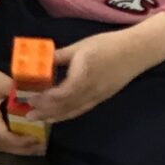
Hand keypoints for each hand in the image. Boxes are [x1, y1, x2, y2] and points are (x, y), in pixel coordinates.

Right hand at [0, 34, 46, 155]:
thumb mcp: (4, 82)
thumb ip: (21, 94)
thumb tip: (40, 103)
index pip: (5, 138)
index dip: (22, 142)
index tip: (39, 140)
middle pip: (2, 146)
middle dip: (22, 150)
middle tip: (41, 149)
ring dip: (15, 148)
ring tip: (33, 147)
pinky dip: (9, 142)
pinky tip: (19, 138)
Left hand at [26, 31, 146, 122]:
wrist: (136, 51)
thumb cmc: (107, 45)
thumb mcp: (79, 47)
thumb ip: (58, 56)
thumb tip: (38, 61)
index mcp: (83, 75)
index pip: (61, 93)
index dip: (45, 99)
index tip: (30, 98)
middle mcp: (90, 90)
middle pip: (65, 106)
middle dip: (45, 112)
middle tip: (27, 115)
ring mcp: (97, 96)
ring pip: (73, 110)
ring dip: (54, 116)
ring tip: (39, 120)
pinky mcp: (101, 98)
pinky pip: (81, 109)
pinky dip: (67, 114)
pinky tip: (57, 116)